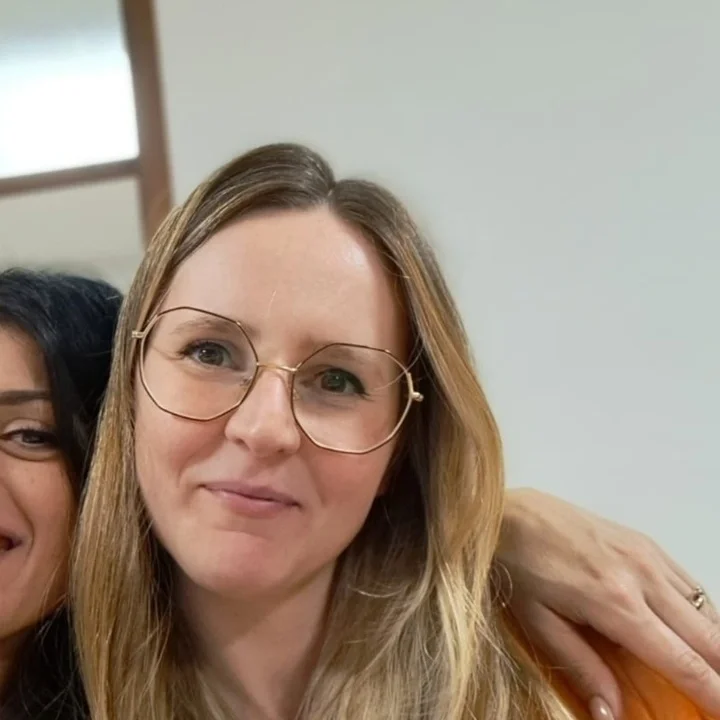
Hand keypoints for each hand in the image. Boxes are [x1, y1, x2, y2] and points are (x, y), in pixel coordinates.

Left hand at [497, 488, 719, 718]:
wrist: (509, 513)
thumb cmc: (518, 568)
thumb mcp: (538, 623)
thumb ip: (582, 669)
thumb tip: (612, 714)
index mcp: (615, 603)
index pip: (682, 660)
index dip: (713, 693)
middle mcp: (642, 576)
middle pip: (708, 636)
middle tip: (719, 695)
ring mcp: (647, 553)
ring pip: (706, 607)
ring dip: (714, 642)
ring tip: (710, 668)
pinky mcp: (644, 540)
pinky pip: (689, 582)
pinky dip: (702, 611)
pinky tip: (692, 629)